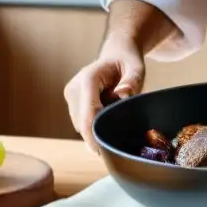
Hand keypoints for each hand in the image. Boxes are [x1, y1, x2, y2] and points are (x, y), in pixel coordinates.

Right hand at [64, 36, 145, 154]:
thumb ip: (132, 81)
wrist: (116, 54)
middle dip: (98, 134)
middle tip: (118, 140)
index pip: (87, 114)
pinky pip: (81, 121)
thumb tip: (123, 94)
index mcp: (88, 79)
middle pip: (82, 123)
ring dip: (97, 128)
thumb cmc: (128, 62)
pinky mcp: (71, 102)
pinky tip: (108, 116)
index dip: (94, 135)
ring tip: (115, 118)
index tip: (103, 151)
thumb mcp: (136, 68)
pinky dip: (94, 124)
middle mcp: (74, 87)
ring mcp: (70, 95)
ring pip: (81, 125)